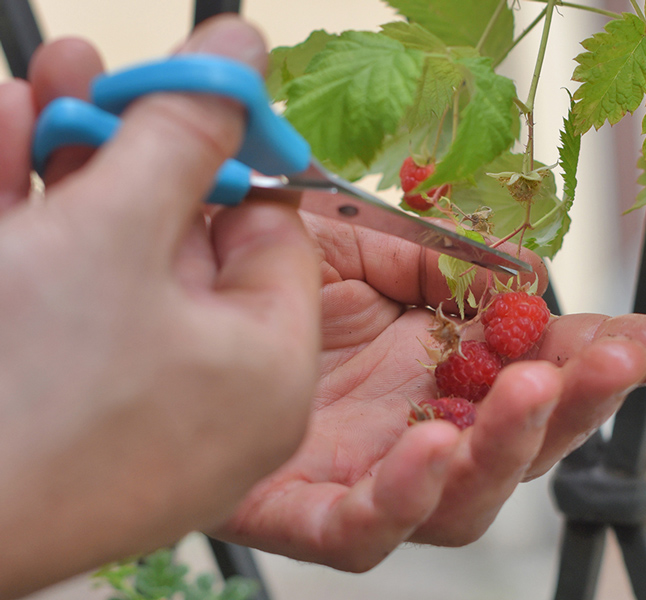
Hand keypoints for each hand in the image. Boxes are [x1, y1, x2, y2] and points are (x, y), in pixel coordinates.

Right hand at [0, 17, 318, 597]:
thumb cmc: (26, 388)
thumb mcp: (112, 231)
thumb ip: (181, 134)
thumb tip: (243, 49)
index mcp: (267, 373)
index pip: (271, 235)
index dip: (226, 157)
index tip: (184, 94)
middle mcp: (214, 404)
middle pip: (181, 245)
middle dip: (128, 151)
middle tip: (92, 77)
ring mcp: (134, 419)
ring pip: (110, 270)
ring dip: (68, 176)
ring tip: (37, 91)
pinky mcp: (60, 423)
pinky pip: (61, 312)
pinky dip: (31, 233)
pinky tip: (2, 145)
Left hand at [211, 212, 645, 569]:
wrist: (167, 276)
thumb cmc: (271, 261)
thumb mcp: (375, 239)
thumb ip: (453, 261)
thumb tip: (537, 284)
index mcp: (443, 366)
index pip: (543, 374)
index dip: (606, 363)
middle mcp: (416, 426)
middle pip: (519, 451)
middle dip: (574, 409)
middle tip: (605, 364)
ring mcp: (365, 473)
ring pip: (459, 504)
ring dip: (505, 453)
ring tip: (525, 394)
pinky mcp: (299, 509)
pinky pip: (360, 529)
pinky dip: (404, 498)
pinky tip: (431, 446)